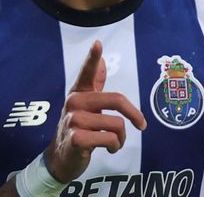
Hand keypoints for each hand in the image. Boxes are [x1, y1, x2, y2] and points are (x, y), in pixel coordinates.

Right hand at [44, 40, 146, 182]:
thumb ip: (94, 84)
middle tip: (142, 125)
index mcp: (79, 93)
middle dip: (134, 114)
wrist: (61, 159)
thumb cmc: (79, 129)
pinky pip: (110, 139)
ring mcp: (74, 120)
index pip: (87, 72)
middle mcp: (74, 103)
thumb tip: (103, 60)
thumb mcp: (86, 106)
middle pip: (116, 99)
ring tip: (113, 142)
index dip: (93, 57)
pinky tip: (108, 149)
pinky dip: (115, 146)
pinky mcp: (76, 139)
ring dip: (121, 138)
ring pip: (117, 124)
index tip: (98, 43)